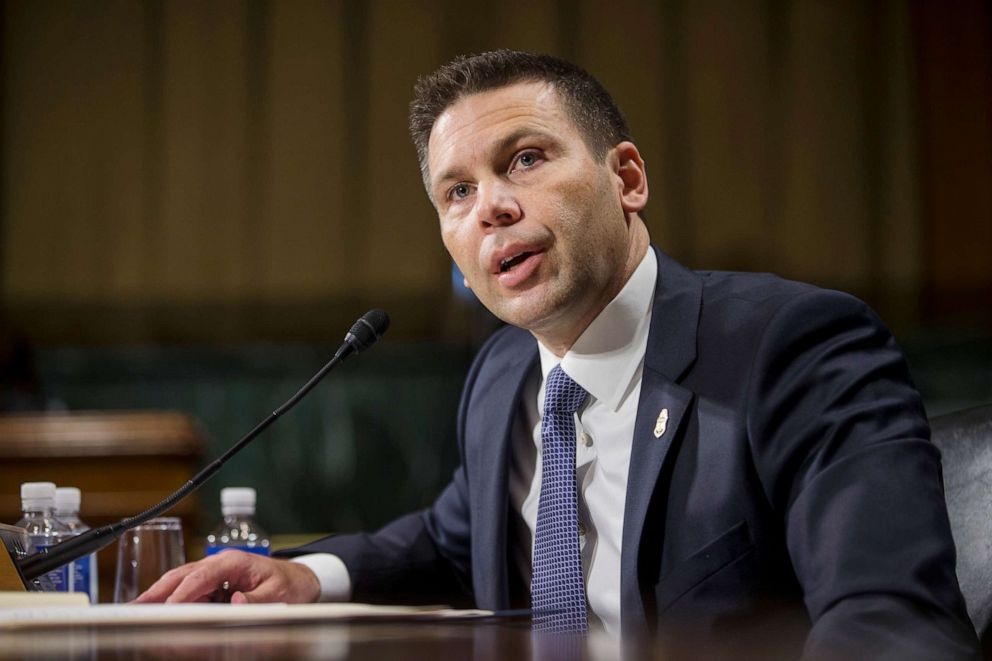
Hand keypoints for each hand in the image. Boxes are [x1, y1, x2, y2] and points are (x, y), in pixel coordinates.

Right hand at [133, 550, 320, 603]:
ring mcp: (216, 571)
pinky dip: (173, 598)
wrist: (300, 578)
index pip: (200, 577)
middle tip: (136, 607)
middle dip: (158, 590)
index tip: (167, 609)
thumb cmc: (289, 583)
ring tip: (139, 609)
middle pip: (182, 574)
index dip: (181, 593)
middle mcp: (220, 563)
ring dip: (160, 594)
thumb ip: (255, 599)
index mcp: (234, 561)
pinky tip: (160, 610)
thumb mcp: (278, 594)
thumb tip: (233, 602)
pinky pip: (190, 589)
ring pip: (181, 581)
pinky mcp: (215, 582)